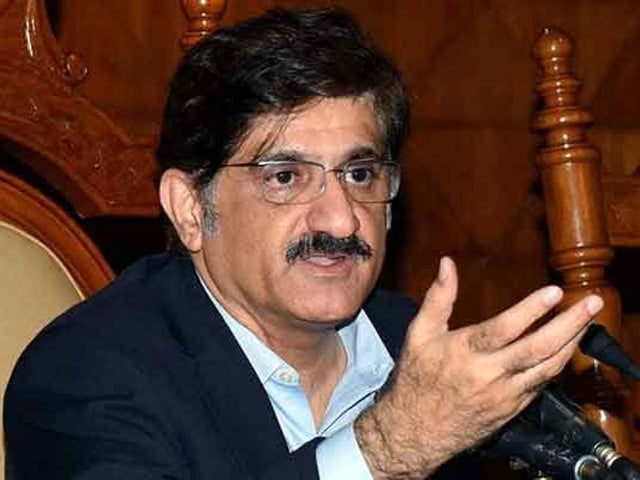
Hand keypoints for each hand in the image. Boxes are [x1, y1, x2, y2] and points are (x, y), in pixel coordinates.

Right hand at [355, 257, 602, 478]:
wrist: (416, 430)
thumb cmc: (416, 379)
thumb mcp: (419, 334)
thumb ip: (438, 297)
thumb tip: (447, 264)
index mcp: (464, 352)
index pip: (504, 328)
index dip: (532, 309)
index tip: (555, 291)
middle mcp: (489, 374)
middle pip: (538, 348)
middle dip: (569, 324)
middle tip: (592, 303)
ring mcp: (504, 394)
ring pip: (548, 368)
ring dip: (571, 343)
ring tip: (587, 321)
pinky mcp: (512, 409)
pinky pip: (542, 384)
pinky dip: (557, 364)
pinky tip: (566, 347)